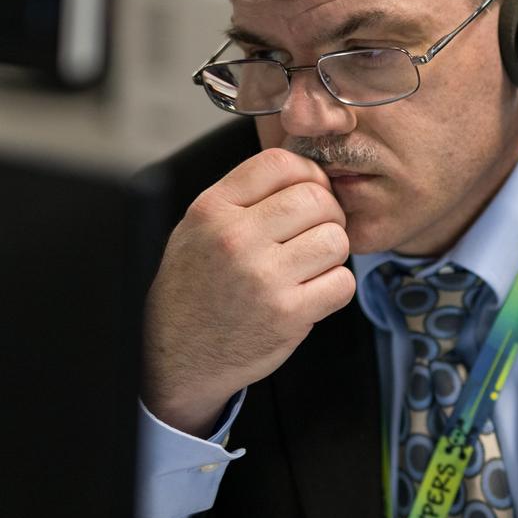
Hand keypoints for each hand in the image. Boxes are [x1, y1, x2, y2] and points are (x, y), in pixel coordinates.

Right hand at [143, 147, 356, 435]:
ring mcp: (263, 278)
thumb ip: (243, 197)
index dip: (308, 173)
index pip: (279, 163)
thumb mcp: (198, 228)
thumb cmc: (193, 289)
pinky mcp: (287, 315)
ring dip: (333, 251)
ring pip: (335, 239)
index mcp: (213, 209)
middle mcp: (236, 239)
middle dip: (329, 213)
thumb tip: (304, 173)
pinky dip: (336, 286)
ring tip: (312, 264)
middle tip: (318, 231)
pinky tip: (313, 291)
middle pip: (316, 199)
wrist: (176, 354)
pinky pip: (342, 282)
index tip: (311, 190)